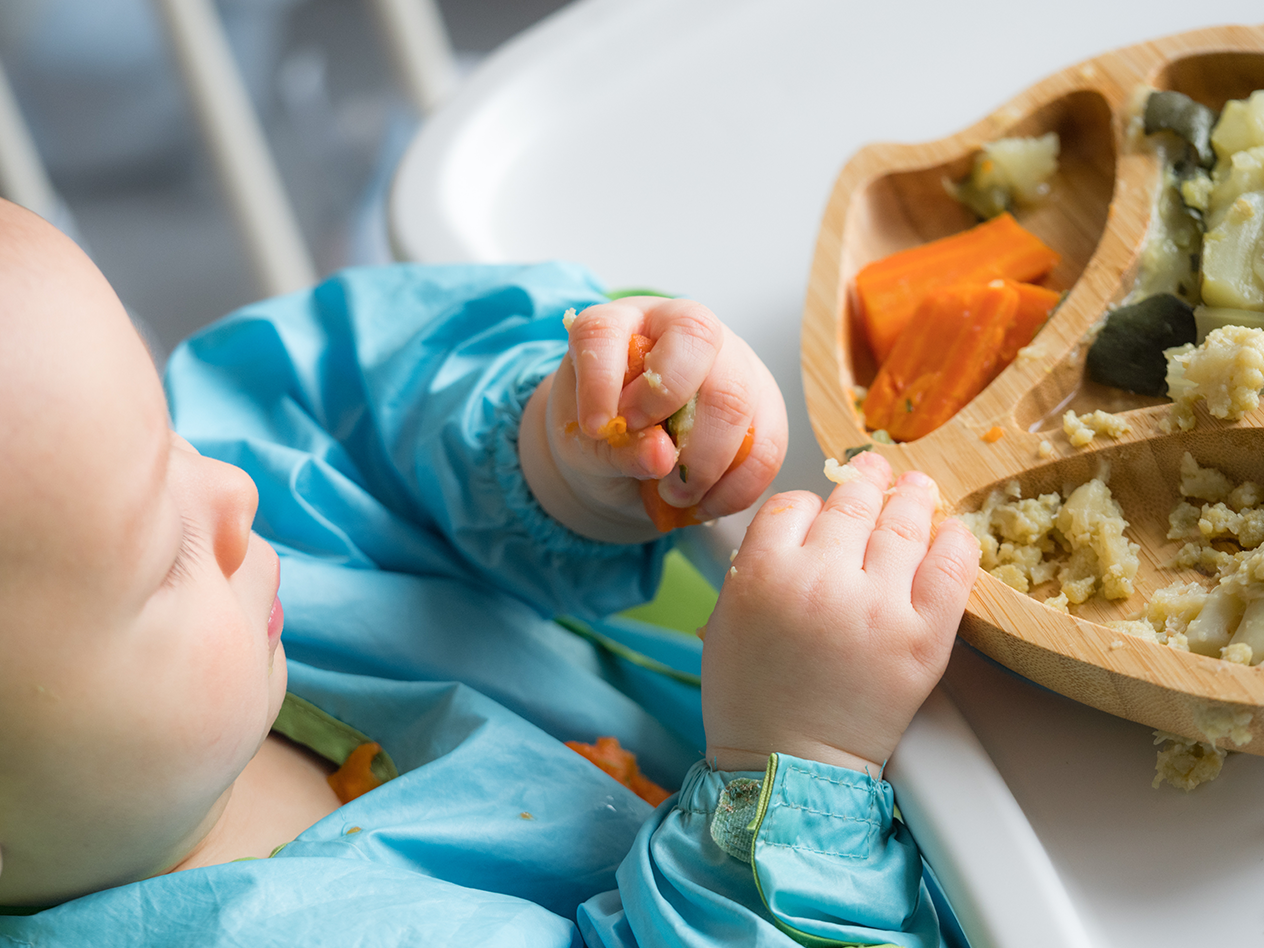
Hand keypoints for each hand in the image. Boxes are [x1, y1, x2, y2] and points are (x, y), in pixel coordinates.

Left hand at [520, 297, 786, 542]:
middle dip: (670, 410)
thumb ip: (615, 450)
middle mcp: (680, 327)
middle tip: (652, 465)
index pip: (607, 330)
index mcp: (619, 325)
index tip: (596, 428)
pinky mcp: (763, 402)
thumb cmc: (603, 440)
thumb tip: (661, 456)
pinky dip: (737, 486)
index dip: (601, 378)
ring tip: (676, 495)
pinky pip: (767, 443)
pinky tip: (706, 504)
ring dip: (706, 462)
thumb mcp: (589, 449)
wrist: (633, 461)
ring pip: (736, 396)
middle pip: (696, 341)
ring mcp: (731, 359)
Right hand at [700, 451, 977, 773]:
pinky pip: (950, 569)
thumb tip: (796, 529)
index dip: (810, 504)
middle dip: (865, 481)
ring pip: (902, 524)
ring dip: (912, 497)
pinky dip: (955, 542)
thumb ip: (754, 566)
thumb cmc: (751, 699)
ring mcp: (878, 605)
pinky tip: (951, 531)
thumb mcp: (725, 619)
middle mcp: (822, 579)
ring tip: (917, 486)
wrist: (788, 762)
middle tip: (874, 469)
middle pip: (851, 505)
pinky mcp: (923, 636)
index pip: (796, 505)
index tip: (820, 511)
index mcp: (765, 572)